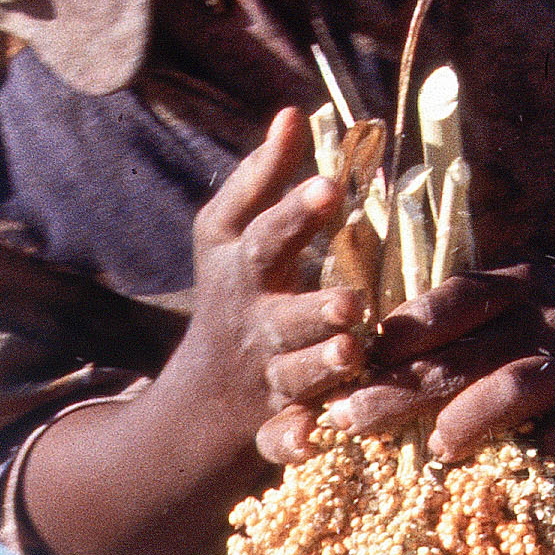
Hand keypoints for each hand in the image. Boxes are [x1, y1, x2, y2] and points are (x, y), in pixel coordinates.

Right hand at [177, 108, 363, 439]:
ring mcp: (265, 377)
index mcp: (243, 269)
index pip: (265, 236)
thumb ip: (263, 178)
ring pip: (293, 375)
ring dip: (317, 366)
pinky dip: (292, 442)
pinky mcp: (273, 426)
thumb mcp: (230, 234)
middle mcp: (254, 322)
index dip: (293, 212)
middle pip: (282, 314)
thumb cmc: (233, 293)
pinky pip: (281, 440)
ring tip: (349, 352)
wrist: (203, 398)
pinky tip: (309, 438)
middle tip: (351, 300)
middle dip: (314, 305)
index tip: (330, 186)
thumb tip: (294, 113)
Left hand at [266, 261, 554, 466]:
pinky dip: (548, 448)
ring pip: (518, 387)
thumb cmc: (541, 328)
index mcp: (519, 284)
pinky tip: (514, 463)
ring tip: (435, 448)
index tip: (349, 366)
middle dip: (402, 390)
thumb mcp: (505, 304)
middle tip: (350, 420)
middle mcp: (553, 317)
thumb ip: (450, 330)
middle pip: (468, 353)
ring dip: (467, 418)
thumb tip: (357, 372)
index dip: (400, 333)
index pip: (453, 301)